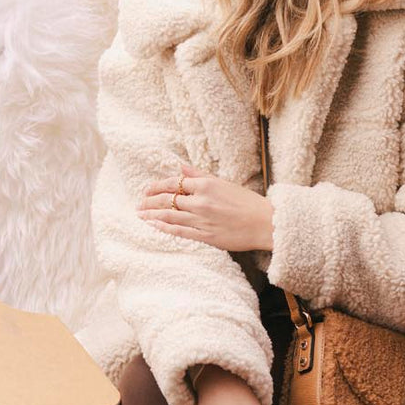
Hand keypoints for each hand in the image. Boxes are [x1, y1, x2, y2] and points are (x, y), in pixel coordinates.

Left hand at [137, 163, 273, 251]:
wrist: (265, 223)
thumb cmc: (247, 202)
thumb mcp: (223, 183)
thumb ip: (200, 175)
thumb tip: (181, 168)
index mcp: (206, 185)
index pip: (174, 184)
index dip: (157, 186)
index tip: (146, 190)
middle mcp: (201, 201)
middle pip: (167, 200)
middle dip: (150, 202)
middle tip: (138, 204)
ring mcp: (202, 219)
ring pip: (170, 216)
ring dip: (152, 215)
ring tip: (140, 215)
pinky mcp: (206, 236)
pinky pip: (179, 231)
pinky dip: (164, 228)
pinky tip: (153, 225)